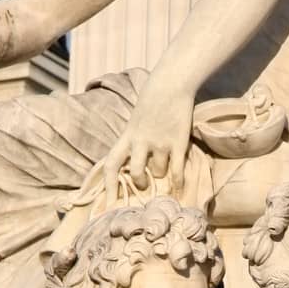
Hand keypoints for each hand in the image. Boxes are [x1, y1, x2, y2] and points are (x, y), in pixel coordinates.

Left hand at [103, 78, 193, 199]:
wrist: (172, 82)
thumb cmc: (153, 97)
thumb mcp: (136, 118)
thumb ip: (134, 137)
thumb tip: (134, 157)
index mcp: (127, 135)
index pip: (112, 165)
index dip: (109, 187)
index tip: (108, 205)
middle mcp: (141, 142)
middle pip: (137, 174)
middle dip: (141, 183)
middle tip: (145, 185)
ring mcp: (160, 143)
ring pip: (160, 172)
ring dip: (162, 174)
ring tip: (165, 167)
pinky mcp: (178, 142)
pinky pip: (177, 170)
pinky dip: (178, 182)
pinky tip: (180, 188)